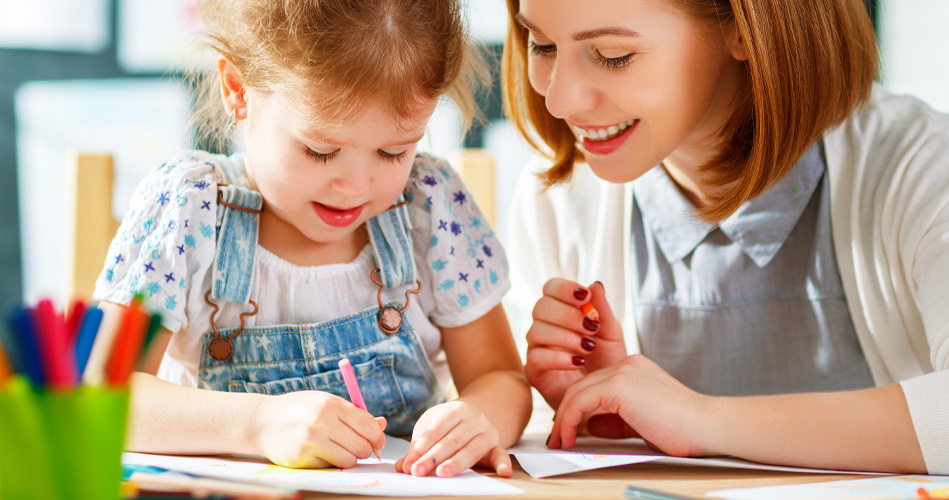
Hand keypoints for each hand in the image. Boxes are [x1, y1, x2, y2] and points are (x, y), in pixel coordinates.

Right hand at [254, 390, 386, 468]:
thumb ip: (355, 414)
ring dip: (349, 458)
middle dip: (365, 450)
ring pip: (349, 460)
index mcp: (331, 404)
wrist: (262, 421)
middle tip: (359, 448)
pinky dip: (331, 463)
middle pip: (361, 445)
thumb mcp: (326, 403)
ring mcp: (311, 441)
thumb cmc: (300, 410)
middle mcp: (322, 421)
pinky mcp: (302, 458)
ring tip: (340, 450)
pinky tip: (320, 453)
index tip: (377, 442)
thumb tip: (382, 425)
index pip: (368, 425)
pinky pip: (330, 467)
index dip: (377, 436)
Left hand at [395, 400, 510, 477]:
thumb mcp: (431, 426)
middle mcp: (473, 419)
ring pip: (471, 449)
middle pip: (452, 440)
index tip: (409, 464)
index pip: (436, 429)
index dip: (422, 447)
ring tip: (442, 473)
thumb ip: (417, 448)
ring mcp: (487, 432)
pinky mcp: (497, 446)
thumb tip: (402, 467)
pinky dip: (503, 465)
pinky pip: (502, 455)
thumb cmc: (448, 424)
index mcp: (454, 410)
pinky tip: (503, 473)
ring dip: (456, 463)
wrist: (476, 414)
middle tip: (418, 472)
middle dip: (433, 457)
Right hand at [525, 279, 627, 408]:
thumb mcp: (611, 334)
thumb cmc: (606, 362)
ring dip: (564, 337)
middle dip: (567, 315)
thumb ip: (602, 311)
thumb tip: (595, 285)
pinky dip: (558, 358)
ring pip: (536, 332)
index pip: (551, 289)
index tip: (584, 296)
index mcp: (561, 311)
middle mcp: (545, 327)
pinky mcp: (535, 371)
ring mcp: (537, 349)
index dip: (564, 289)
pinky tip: (578, 361)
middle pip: (541, 307)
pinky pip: (536, 357)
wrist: (606, 397)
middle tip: (591, 327)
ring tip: (588, 347)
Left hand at [548, 354, 712, 456]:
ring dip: (563, 419)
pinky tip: (568, 438)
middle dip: (564, 413)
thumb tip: (587, 425)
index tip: (568, 430)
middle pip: (582, 385)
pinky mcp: (619, 384)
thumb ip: (615, 420)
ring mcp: (623, 371)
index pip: (595, 384)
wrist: (707, 426)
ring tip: (559, 442)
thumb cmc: (684, 429)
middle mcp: (627, 364)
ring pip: (577, 392)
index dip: (577, 407)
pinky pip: (580, 401)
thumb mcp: (641, 422)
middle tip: (556, 438)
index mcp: (634, 369)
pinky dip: (568, 420)